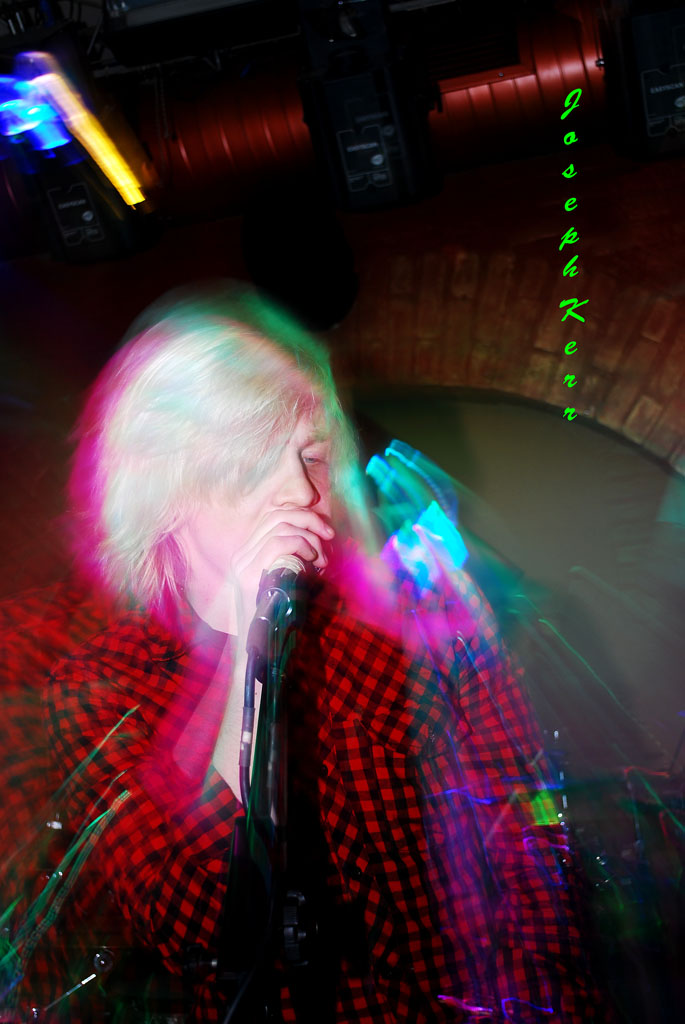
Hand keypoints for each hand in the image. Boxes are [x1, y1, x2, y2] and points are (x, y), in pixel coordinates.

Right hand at [229, 507, 333, 636]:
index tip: (325, 531)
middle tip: (329, 536)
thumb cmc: (282, 617)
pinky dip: (302, 544)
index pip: (273, 516)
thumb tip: (319, 535)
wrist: (260, 650)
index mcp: (247, 554)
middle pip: (277, 515)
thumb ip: (296, 558)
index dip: (302, 515)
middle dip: (310, 520)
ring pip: (280, 526)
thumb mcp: (290, 579)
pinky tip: (313, 560)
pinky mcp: (248, 574)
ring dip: (309, 536)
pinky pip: (279, 542)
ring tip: (322, 558)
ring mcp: (242, 564)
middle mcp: (241, 555)